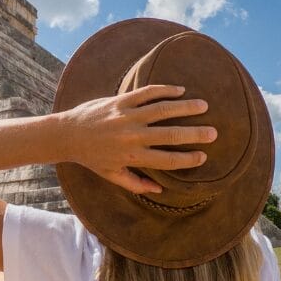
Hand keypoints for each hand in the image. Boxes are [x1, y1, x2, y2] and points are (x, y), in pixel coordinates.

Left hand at [59, 84, 216, 193]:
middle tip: (213, 132)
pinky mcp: (120, 100)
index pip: (168, 160)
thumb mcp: (112, 175)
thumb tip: (160, 190)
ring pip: (163, 110)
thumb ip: (136, 184)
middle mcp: (132, 136)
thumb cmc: (91, 157)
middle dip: (195, 134)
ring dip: (186, 107)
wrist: (67, 134)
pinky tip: (180, 90)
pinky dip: (165, 90)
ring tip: (203, 106)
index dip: (188, 159)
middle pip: (171, 135)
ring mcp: (127, 116)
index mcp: (132, 157)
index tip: (203, 156)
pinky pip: (146, 93)